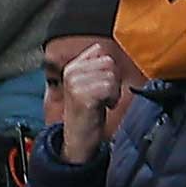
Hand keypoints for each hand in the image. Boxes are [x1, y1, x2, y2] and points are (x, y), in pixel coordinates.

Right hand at [59, 46, 123, 162]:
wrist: (79, 136)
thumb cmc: (89, 110)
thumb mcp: (89, 83)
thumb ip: (96, 66)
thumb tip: (109, 52)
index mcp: (72, 67)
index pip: (100, 50)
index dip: (108, 67)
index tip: (102, 82)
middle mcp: (71, 72)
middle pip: (108, 61)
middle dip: (113, 79)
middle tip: (104, 95)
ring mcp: (75, 83)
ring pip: (111, 74)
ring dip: (114, 90)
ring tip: (104, 101)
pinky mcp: (82, 95)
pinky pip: (109, 87)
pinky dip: (112, 98)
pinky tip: (104, 106)